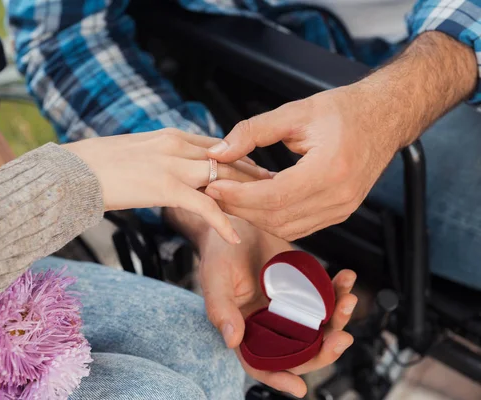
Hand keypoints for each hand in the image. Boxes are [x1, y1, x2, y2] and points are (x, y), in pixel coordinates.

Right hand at [65, 128, 271, 244]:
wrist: (71, 171)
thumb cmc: (96, 164)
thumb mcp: (133, 152)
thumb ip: (157, 157)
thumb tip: (165, 168)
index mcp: (169, 135)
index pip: (215, 143)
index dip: (238, 156)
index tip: (254, 165)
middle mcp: (175, 144)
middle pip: (226, 158)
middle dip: (251, 172)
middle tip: (274, 184)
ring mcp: (171, 164)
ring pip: (220, 178)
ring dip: (244, 195)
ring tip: (266, 209)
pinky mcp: (165, 186)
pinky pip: (202, 205)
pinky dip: (221, 221)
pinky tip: (234, 236)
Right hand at [167, 209, 356, 396]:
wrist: (237, 220)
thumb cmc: (219, 250)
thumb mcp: (215, 277)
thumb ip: (221, 309)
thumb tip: (232, 341)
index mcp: (244, 328)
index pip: (260, 362)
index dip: (278, 377)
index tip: (300, 388)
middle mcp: (269, 323)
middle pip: (299, 350)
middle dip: (323, 350)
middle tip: (341, 338)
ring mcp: (289, 307)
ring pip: (318, 327)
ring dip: (337, 320)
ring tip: (349, 301)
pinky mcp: (304, 288)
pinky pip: (326, 297)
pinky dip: (339, 290)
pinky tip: (346, 277)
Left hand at [205, 32, 476, 240]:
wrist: (384, 117)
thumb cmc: (344, 111)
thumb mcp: (294, 112)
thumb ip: (252, 132)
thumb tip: (218, 152)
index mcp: (329, 169)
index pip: (273, 196)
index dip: (238, 196)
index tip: (212, 186)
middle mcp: (339, 196)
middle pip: (276, 217)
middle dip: (239, 208)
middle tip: (214, 192)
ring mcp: (342, 209)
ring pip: (286, 227)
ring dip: (254, 216)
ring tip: (231, 196)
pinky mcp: (340, 212)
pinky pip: (300, 227)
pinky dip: (273, 218)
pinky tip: (257, 200)